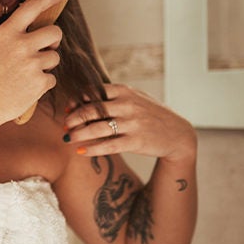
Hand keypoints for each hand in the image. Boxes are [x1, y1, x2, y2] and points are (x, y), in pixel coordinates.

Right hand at [0, 0, 65, 132]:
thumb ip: (7, 36)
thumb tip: (28, 29)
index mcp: (6, 34)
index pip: (32, 7)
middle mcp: (21, 46)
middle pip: (55, 32)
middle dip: (54, 39)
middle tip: (47, 46)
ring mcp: (32, 65)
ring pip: (54, 57)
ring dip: (45, 64)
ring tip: (27, 74)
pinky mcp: (39, 83)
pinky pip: (51, 78)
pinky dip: (42, 84)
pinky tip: (25, 89)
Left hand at [63, 84, 196, 162]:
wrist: (177, 133)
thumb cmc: (150, 114)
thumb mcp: (135, 98)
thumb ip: (112, 97)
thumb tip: (81, 100)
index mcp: (124, 91)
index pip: (92, 93)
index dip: (76, 101)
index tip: (67, 110)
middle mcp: (127, 105)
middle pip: (90, 110)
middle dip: (73, 119)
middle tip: (65, 126)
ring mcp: (132, 123)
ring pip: (96, 129)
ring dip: (77, 134)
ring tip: (68, 138)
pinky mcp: (135, 141)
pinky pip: (107, 145)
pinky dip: (91, 149)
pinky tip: (81, 151)